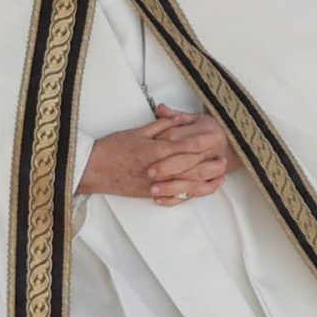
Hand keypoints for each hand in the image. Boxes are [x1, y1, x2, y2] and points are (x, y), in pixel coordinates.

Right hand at [78, 106, 231, 205]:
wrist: (92, 170)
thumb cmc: (112, 148)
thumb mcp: (137, 131)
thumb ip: (161, 125)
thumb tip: (180, 120)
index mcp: (154, 150)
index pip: (185, 145)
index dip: (203, 141)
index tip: (216, 136)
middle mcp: (157, 169)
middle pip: (191, 167)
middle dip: (210, 162)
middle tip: (224, 157)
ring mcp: (155, 184)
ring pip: (187, 184)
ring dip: (206, 180)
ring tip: (220, 175)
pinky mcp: (151, 193)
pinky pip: (176, 196)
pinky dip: (191, 194)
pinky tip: (202, 190)